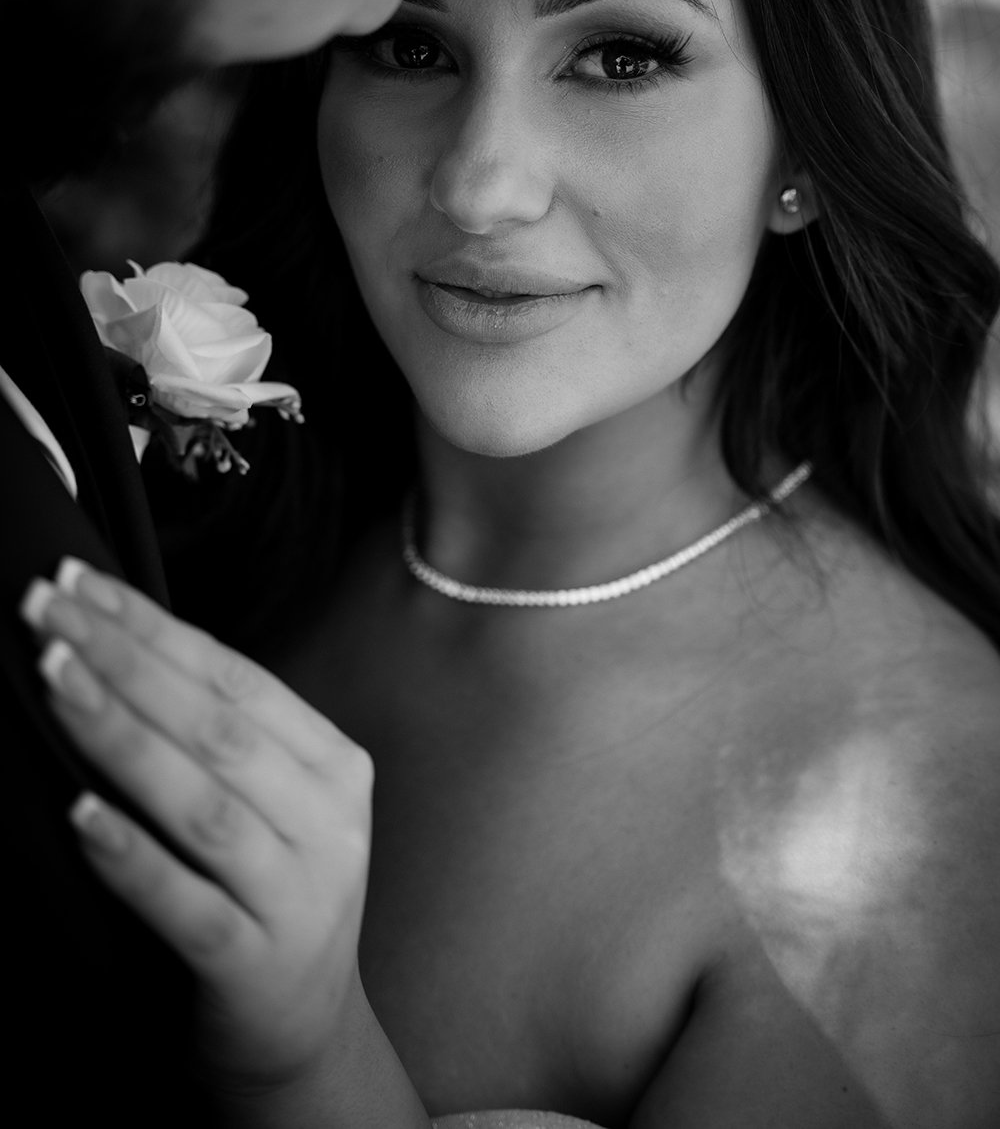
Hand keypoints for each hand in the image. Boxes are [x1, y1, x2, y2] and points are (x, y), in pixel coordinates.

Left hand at [21, 559, 374, 1101]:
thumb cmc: (267, 897)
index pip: (236, 677)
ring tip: (53, 681)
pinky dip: (133, 857)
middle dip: (124, 661)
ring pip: (204, 805)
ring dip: (121, 737)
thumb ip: (221, 737)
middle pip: (218, 727)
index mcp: (334, 766)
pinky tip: (81, 815)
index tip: (82, 584)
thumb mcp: (270, 807)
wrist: (302, 1035)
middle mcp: (330, 822)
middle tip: (48, 612)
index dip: (155, 627)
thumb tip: (118, 644)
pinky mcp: (258, 967)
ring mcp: (301, 896)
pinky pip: (188, 906)